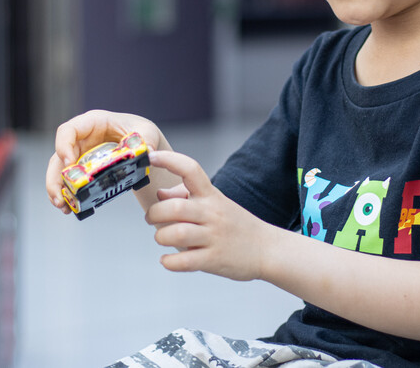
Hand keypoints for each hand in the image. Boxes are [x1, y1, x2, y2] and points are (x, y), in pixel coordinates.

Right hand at [45, 109, 168, 212]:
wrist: (140, 140)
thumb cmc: (139, 130)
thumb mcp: (145, 131)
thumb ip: (147, 140)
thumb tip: (149, 153)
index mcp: (92, 123)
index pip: (68, 130)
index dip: (64, 145)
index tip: (68, 163)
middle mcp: (81, 139)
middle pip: (58, 156)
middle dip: (55, 178)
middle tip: (59, 197)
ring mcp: (79, 154)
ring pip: (59, 171)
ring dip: (57, 190)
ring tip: (63, 207)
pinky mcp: (82, 169)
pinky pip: (69, 181)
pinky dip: (68, 195)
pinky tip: (71, 208)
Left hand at [145, 150, 272, 281]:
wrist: (268, 249)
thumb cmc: (236, 225)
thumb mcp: (216, 203)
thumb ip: (188, 197)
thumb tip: (160, 194)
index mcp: (212, 195)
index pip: (190, 170)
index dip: (169, 160)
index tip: (151, 157)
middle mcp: (212, 213)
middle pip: (174, 207)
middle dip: (154, 213)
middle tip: (151, 219)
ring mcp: (214, 237)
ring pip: (176, 233)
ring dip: (160, 237)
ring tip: (162, 239)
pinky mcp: (213, 260)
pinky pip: (183, 261)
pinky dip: (169, 262)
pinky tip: (168, 260)